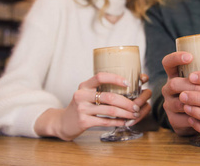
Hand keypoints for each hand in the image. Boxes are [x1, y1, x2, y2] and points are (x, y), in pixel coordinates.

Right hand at [35, 72, 150, 140]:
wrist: (62, 123)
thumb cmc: (80, 107)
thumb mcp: (85, 94)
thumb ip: (99, 90)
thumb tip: (125, 87)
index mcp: (84, 86)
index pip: (100, 76)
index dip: (115, 78)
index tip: (128, 83)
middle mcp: (81, 95)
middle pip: (109, 96)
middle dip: (126, 102)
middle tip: (136, 106)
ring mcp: (82, 109)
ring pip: (110, 110)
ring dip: (125, 113)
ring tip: (133, 115)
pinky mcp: (83, 122)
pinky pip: (105, 121)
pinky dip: (117, 122)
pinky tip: (124, 122)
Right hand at [160, 52, 199, 135]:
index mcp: (177, 74)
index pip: (168, 62)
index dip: (176, 58)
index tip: (190, 57)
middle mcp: (170, 88)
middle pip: (173, 84)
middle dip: (192, 86)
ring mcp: (170, 104)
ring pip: (177, 103)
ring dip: (195, 103)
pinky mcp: (174, 121)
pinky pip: (181, 120)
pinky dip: (194, 119)